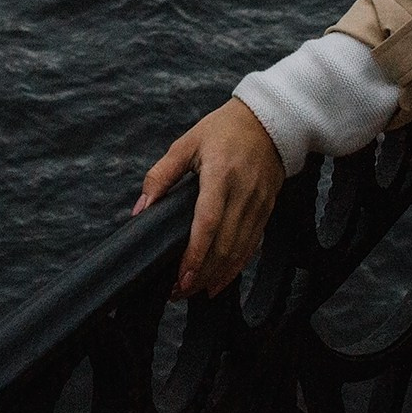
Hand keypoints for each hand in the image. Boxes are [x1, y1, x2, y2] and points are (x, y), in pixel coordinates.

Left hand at [134, 99, 285, 299]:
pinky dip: (236, 267)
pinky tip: (221, 279)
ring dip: (218, 276)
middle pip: (225, 245)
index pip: (208, 223)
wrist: (270, 121)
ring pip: (240, 251)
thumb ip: (161, 176)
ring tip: (195, 291)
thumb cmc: (224, 129)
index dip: (195, 254)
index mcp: (220, 175)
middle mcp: (242, 193)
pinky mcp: (267, 210)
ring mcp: (258, 204)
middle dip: (202, 274)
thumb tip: (141, 209)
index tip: (181, 277)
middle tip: (179, 291)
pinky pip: (253, 246)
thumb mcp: (187, 143)